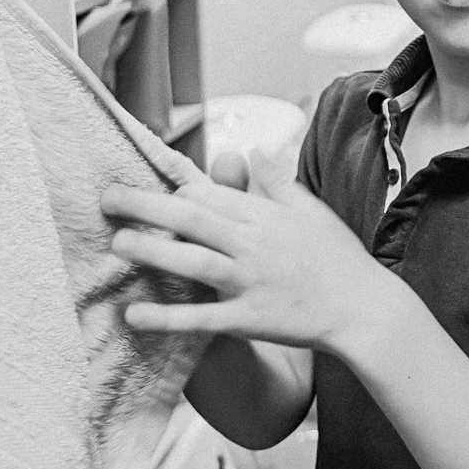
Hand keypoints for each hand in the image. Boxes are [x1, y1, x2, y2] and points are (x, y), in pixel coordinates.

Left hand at [104, 174, 385, 351]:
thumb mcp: (311, 209)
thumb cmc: (338, 257)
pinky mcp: (249, 319)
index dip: (176, 183)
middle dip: (146, 206)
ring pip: (193, 262)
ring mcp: (250, 281)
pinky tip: (135, 314)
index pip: (212, 192)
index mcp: (265, 215)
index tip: (146, 173)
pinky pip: (202, 318)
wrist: (363, 308)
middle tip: (106, 198)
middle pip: (192, 219)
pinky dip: (168, 317)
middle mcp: (253, 244)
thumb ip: (277, 181)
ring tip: (118, 244)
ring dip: (153, 252)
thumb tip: (254, 149)